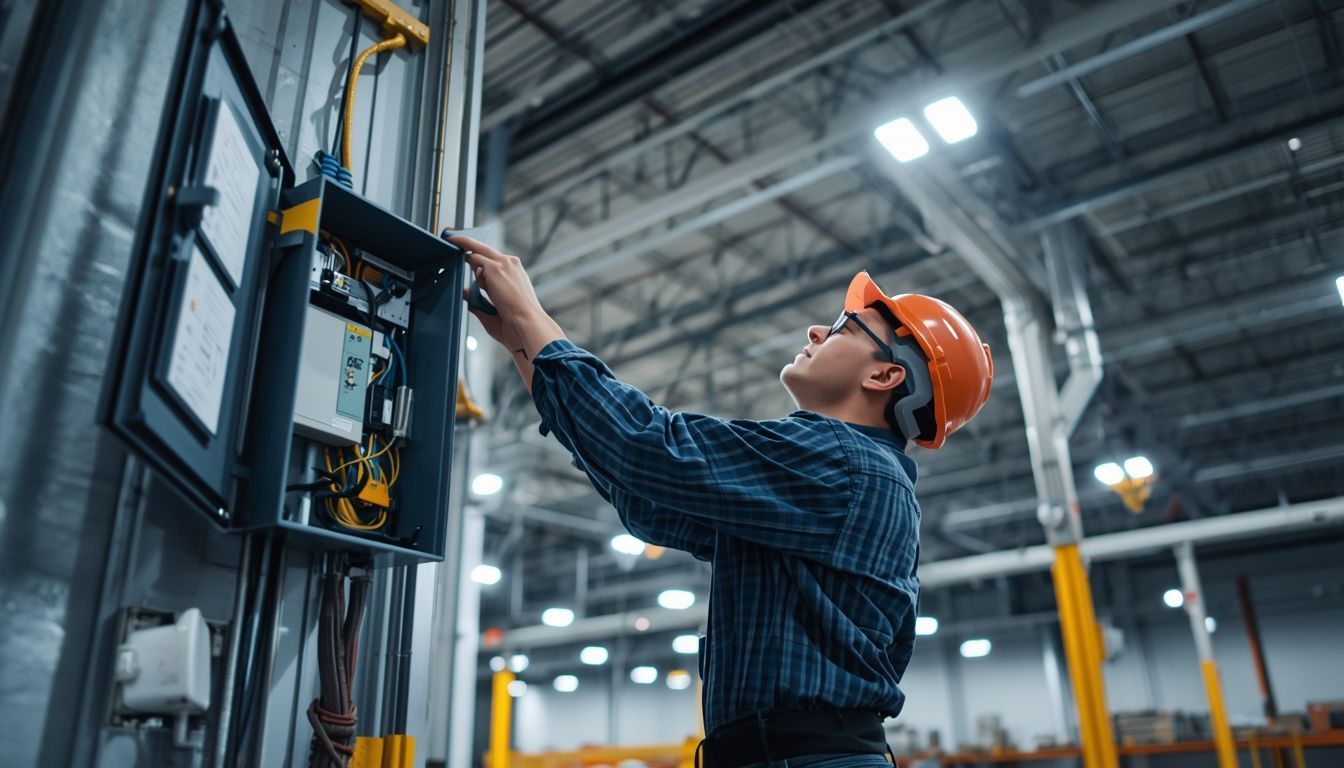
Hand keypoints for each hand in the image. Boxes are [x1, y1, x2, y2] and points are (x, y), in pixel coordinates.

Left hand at [449, 235, 564, 357]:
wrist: (527, 324)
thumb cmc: (516, 322)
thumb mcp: (494, 308)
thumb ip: (478, 299)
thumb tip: (465, 293)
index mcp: (515, 274)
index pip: (494, 260)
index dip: (479, 257)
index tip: (469, 256)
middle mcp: (511, 265)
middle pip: (485, 249)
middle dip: (468, 243)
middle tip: (453, 239)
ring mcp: (504, 264)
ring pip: (478, 251)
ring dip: (464, 250)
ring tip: (451, 243)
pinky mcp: (495, 268)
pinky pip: (473, 258)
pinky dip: (463, 254)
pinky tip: (453, 246)